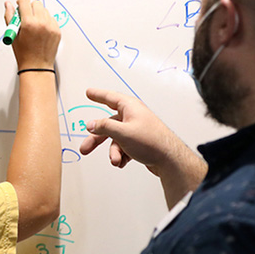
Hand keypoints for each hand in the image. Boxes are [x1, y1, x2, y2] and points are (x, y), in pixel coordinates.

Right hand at [6, 0, 60, 70]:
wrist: (37, 66)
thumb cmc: (24, 53)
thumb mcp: (13, 35)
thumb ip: (9, 17)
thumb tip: (8, 4)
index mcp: (29, 23)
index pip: (25, 2)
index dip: (20, 2)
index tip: (19, 6)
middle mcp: (41, 23)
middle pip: (36, 3)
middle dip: (30, 8)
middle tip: (26, 17)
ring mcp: (51, 27)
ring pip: (44, 10)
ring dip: (38, 14)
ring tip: (33, 27)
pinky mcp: (57, 30)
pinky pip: (51, 19)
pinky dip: (46, 21)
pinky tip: (40, 31)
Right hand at [79, 88, 206, 207]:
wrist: (168, 159)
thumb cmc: (152, 141)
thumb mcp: (122, 132)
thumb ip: (103, 127)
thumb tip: (91, 124)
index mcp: (130, 107)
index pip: (109, 97)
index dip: (97, 95)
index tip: (89, 92)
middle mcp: (132, 116)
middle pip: (107, 125)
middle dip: (97, 139)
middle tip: (85, 148)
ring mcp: (135, 129)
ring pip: (115, 139)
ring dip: (113, 152)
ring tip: (116, 160)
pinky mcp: (138, 142)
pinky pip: (123, 147)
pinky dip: (121, 155)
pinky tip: (123, 161)